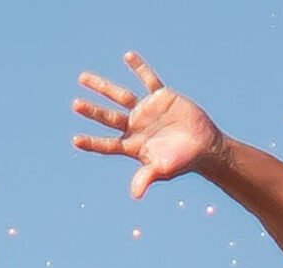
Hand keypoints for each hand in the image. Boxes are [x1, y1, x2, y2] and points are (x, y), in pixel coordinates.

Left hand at [72, 51, 223, 199]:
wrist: (206, 148)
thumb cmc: (184, 162)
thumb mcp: (164, 170)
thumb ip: (147, 178)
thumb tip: (135, 195)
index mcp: (134, 145)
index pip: (108, 144)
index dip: (92, 143)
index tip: (75, 140)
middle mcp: (136, 126)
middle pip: (109, 118)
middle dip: (93, 112)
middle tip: (76, 105)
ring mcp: (147, 111)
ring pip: (120, 96)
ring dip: (102, 87)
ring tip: (82, 78)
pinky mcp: (161, 98)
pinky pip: (148, 80)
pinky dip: (139, 68)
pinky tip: (128, 56)